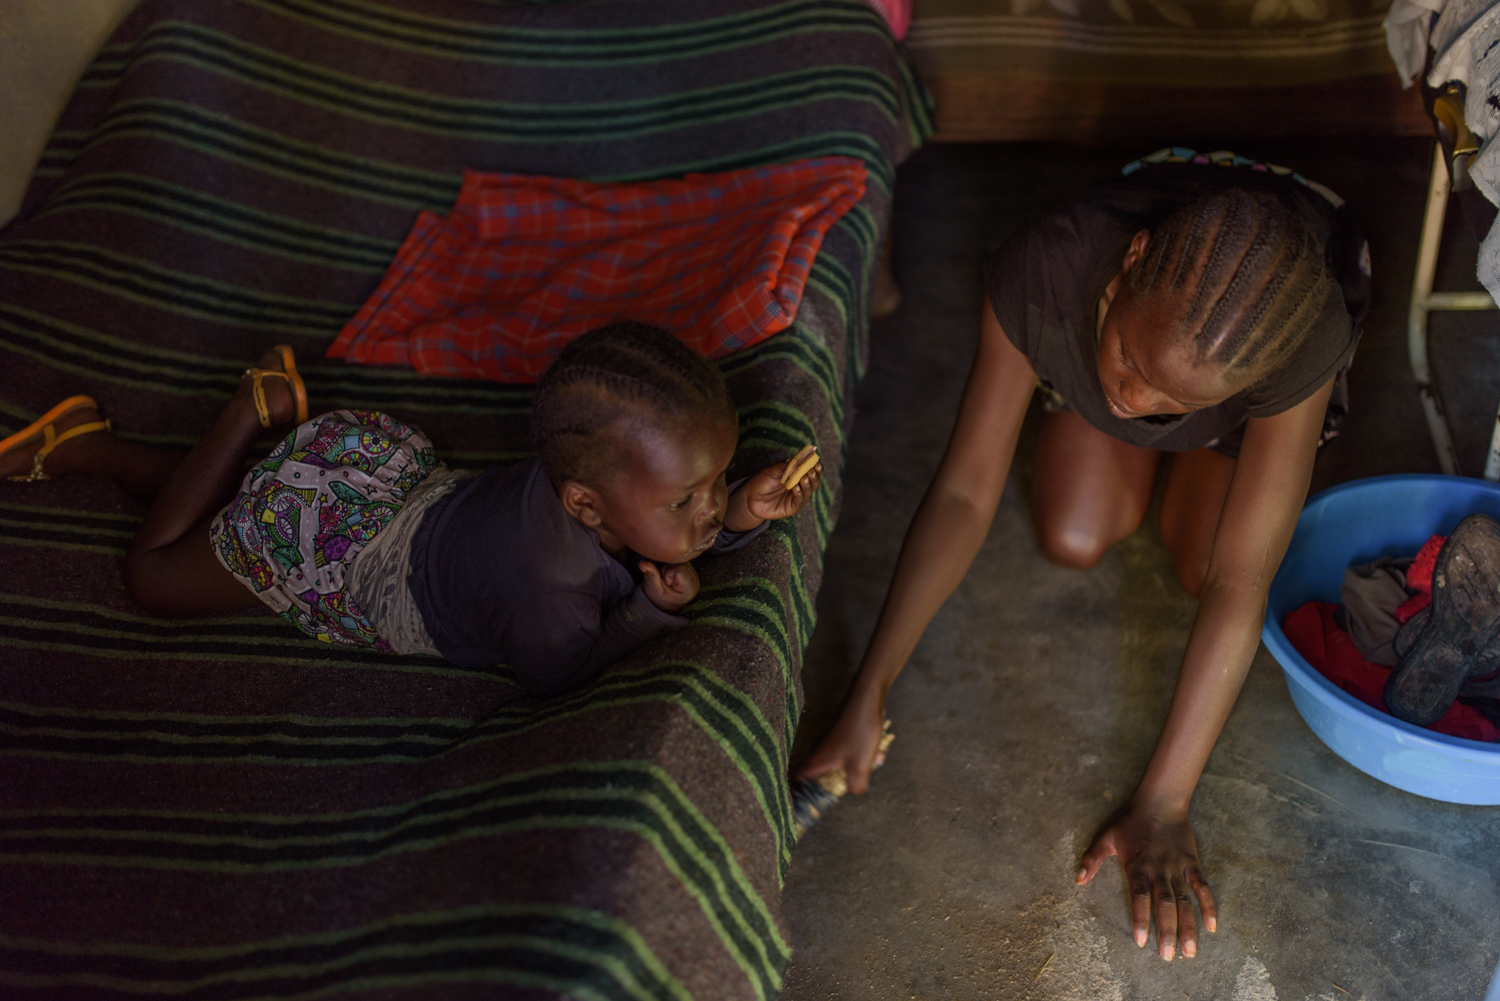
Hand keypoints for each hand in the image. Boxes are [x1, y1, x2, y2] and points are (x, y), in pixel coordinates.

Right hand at [639, 560, 698, 612]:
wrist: (664, 600)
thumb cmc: (659, 596)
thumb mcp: (653, 588)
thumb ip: (650, 575)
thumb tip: (642, 564)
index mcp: (689, 588)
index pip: (679, 569)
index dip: (668, 573)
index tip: (666, 583)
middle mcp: (695, 580)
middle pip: (680, 563)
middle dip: (669, 568)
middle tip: (666, 580)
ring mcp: (694, 573)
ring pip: (680, 559)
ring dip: (670, 566)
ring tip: (668, 577)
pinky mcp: (691, 568)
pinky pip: (680, 558)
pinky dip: (673, 564)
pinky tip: (671, 573)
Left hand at [725, 457, 824, 530]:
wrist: (749, 497)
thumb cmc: (762, 481)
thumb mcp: (772, 470)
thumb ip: (785, 466)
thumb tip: (798, 458)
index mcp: (797, 476)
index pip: (812, 471)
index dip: (816, 467)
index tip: (817, 462)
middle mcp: (800, 487)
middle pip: (814, 482)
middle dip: (814, 476)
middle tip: (811, 471)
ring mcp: (796, 498)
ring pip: (808, 492)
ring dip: (808, 485)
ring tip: (804, 478)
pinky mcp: (791, 508)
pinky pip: (799, 501)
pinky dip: (800, 494)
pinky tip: (796, 488)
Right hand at [795, 687, 887, 794]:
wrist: (868, 701)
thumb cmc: (860, 733)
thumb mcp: (860, 765)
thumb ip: (855, 785)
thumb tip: (853, 792)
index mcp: (819, 762)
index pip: (798, 781)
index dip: (800, 794)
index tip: (809, 805)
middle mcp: (822, 754)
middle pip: (827, 778)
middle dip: (846, 782)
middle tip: (861, 778)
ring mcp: (834, 746)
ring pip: (845, 766)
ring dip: (862, 767)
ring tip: (876, 757)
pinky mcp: (845, 739)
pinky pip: (854, 755)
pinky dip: (866, 756)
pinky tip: (879, 750)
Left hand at [1077, 801, 1216, 960]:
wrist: (1159, 802)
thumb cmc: (1129, 821)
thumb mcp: (1105, 837)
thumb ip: (1092, 860)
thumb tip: (1078, 880)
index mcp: (1137, 866)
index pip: (1140, 897)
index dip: (1141, 919)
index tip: (1141, 941)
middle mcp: (1159, 870)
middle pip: (1164, 905)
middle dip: (1167, 931)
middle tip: (1167, 956)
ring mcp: (1177, 868)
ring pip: (1185, 901)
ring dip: (1188, 926)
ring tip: (1189, 951)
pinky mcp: (1192, 864)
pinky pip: (1203, 888)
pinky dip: (1208, 906)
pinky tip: (1212, 926)